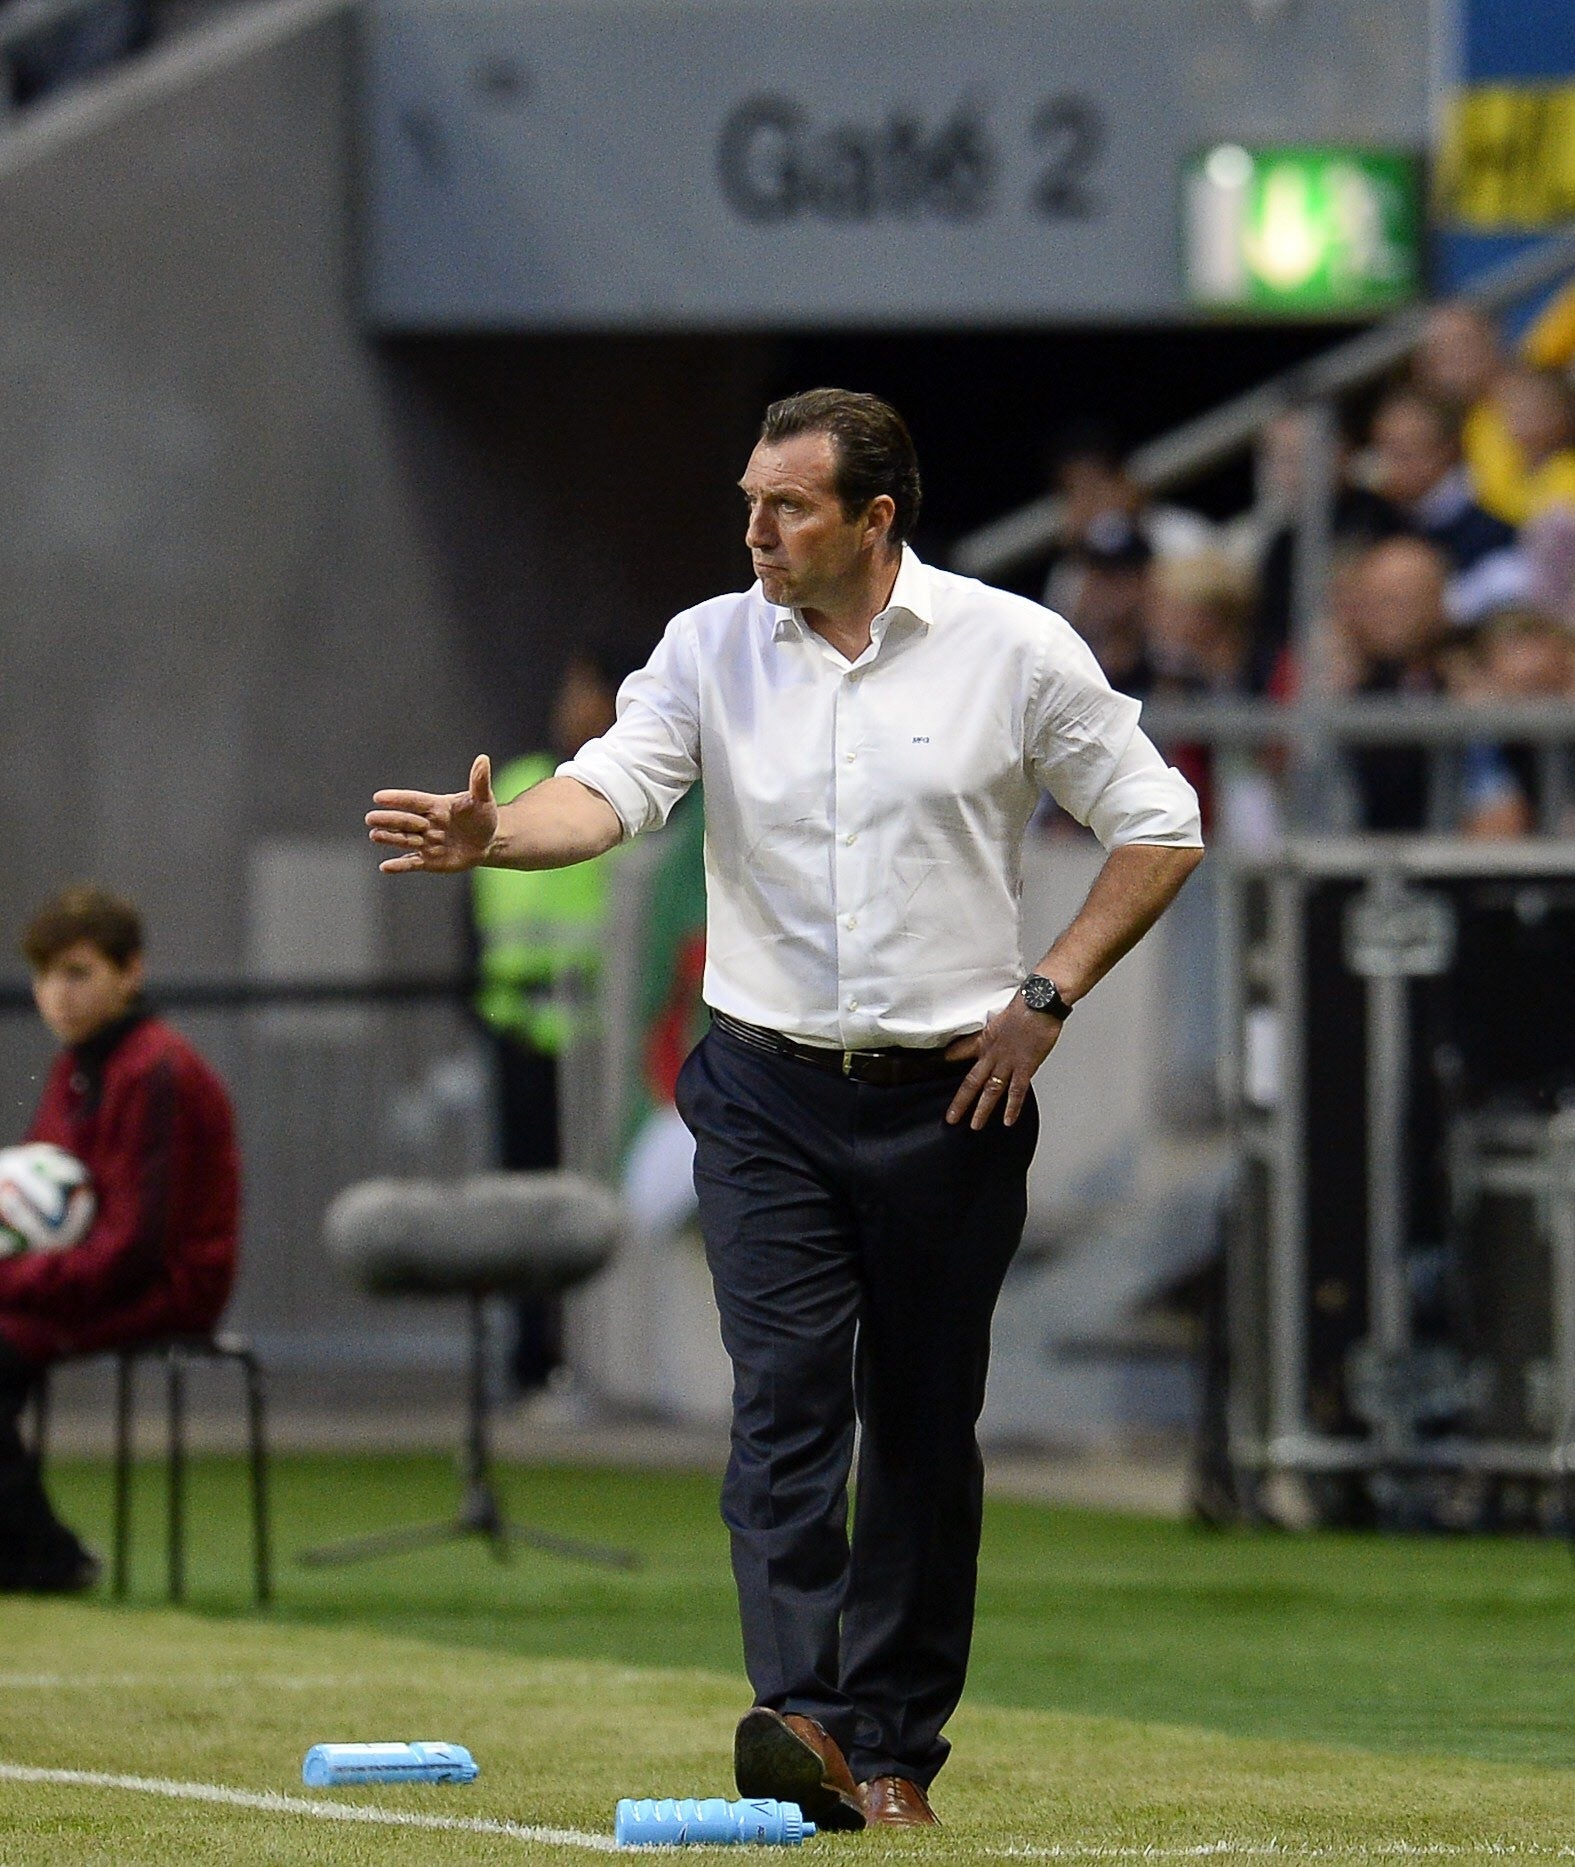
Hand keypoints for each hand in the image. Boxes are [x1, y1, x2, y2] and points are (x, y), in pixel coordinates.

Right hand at [367, 755, 498, 873]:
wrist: (488, 841)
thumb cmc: (483, 816)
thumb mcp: (483, 799)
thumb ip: (479, 781)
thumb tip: (483, 758)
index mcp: (436, 806)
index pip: (414, 801)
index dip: (398, 799)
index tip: (379, 797)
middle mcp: (427, 824)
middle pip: (405, 821)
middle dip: (389, 820)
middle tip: (370, 818)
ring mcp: (426, 843)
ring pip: (405, 840)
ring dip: (390, 838)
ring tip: (374, 835)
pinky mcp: (429, 861)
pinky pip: (412, 863)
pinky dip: (399, 866)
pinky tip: (385, 867)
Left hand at [944, 995, 1063, 1129]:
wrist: (1040, 1002)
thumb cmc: (1026, 1003)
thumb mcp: (1002, 1014)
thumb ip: (997, 1027)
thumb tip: (998, 1028)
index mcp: (986, 1039)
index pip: (959, 1052)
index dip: (948, 1060)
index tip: (938, 1069)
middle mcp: (993, 1054)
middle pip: (971, 1081)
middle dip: (960, 1102)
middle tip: (951, 1118)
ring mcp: (1008, 1062)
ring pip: (990, 1091)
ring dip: (982, 1110)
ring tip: (975, 1125)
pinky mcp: (1025, 1067)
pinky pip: (1016, 1091)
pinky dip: (1012, 1107)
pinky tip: (1007, 1120)